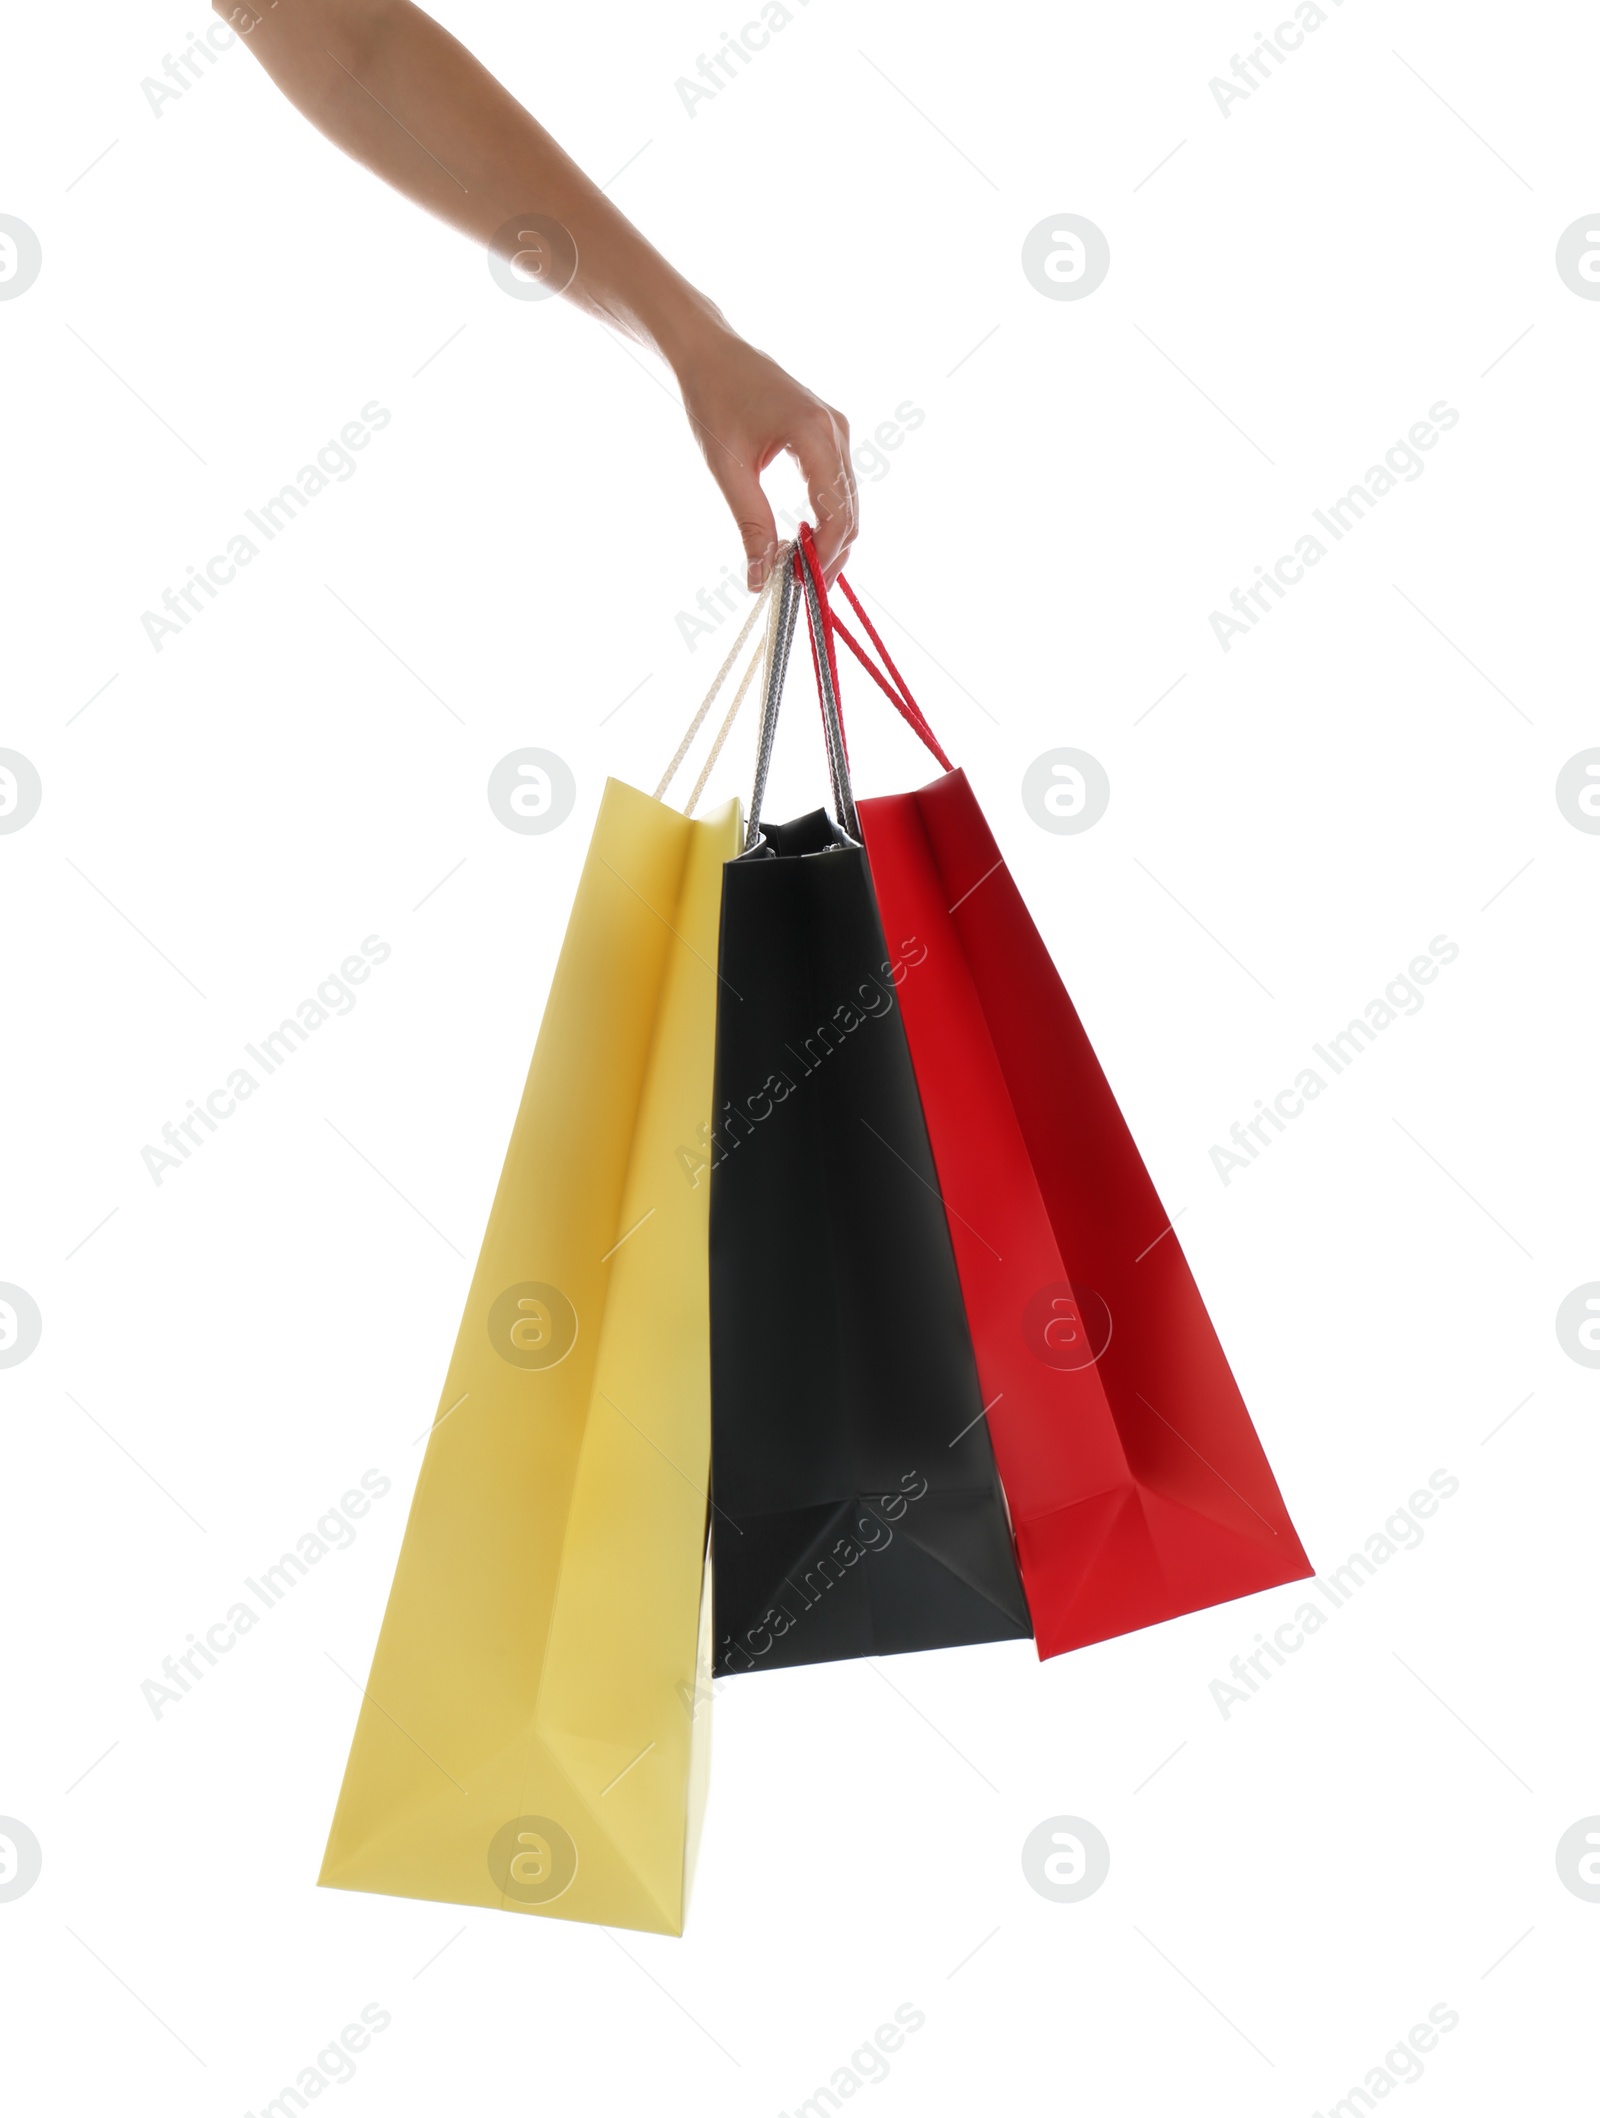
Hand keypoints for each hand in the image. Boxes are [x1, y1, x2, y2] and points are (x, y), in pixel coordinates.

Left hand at [674, 322, 858, 590]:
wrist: (712, 352)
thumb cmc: (713, 400)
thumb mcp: (728, 469)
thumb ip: (751, 524)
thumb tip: (760, 579)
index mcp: (814, 434)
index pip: (837, 513)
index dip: (825, 556)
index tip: (801, 585)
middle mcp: (835, 430)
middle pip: (850, 511)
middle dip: (832, 553)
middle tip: (803, 587)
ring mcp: (836, 428)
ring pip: (848, 501)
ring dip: (831, 538)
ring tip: (801, 568)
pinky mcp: (829, 430)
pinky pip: (839, 484)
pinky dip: (827, 515)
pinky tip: (805, 537)